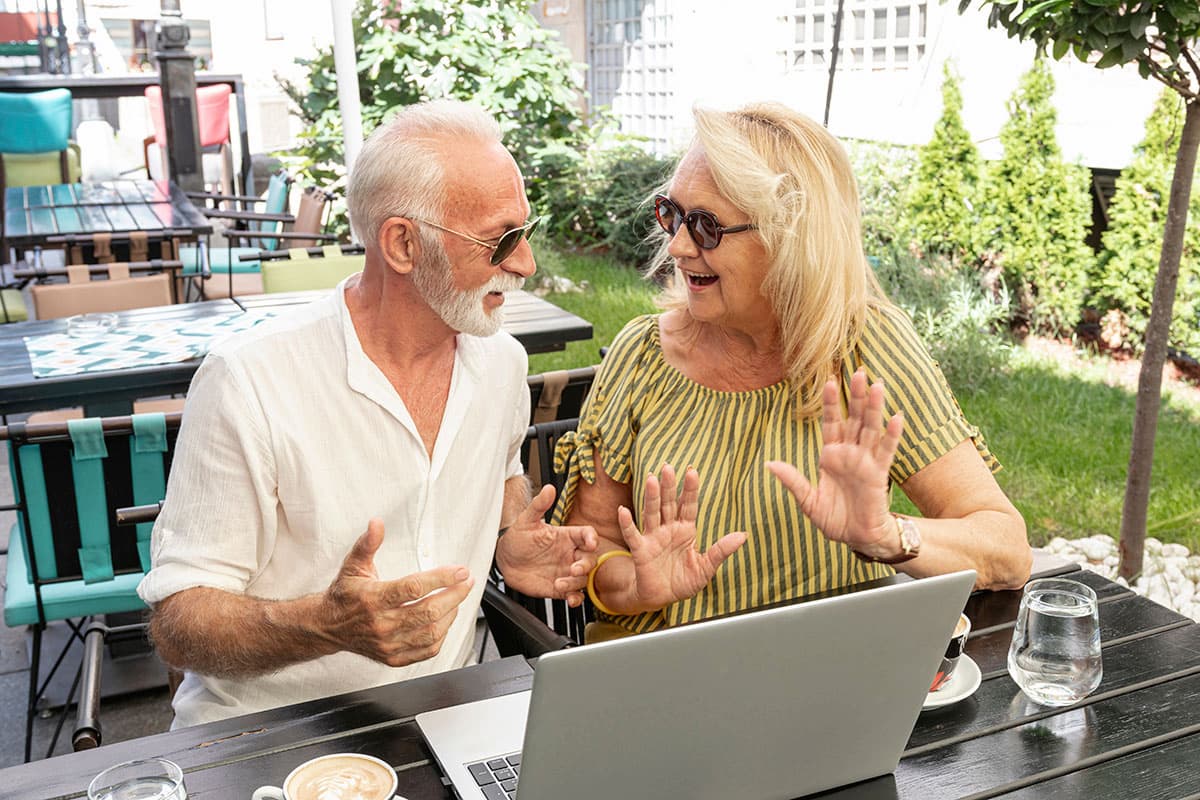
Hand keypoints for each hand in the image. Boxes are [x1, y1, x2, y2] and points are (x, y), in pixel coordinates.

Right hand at [320, 519, 474, 666]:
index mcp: (373, 598)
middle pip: (428, 612)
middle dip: (455, 595)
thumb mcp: (353, 565)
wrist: (327, 627)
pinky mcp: (393, 657)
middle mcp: (381, 623)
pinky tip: (445, 620)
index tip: (460, 571)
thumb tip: (377, 524)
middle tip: (466, 582)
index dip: (441, 578)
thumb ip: (367, 544)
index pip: (413, 588)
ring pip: (431, 633)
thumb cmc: (344, 595)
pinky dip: (442, 636)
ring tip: (457, 598)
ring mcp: (388, 643)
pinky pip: (426, 651)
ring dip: (451, 614)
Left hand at [495, 484, 598, 606]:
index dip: (592, 538)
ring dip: (576, 583)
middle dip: (586, 565)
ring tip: (560, 583)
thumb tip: (549, 488)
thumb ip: (539, 505)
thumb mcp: (527, 520)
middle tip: (573, 569)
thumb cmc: (517, 538)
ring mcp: (565, 571)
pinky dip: (576, 598)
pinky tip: (570, 599)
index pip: (587, 535)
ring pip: (583, 578)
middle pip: (590, 559)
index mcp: (567, 536)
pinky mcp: (559, 588)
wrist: (504, 561)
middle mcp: (569, 554)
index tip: (589, 542)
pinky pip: (574, 594)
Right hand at [617, 464, 746, 610]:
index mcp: (686, 530)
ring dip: (651, 497)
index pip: (688, 505)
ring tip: (652, 479)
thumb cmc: (684, 581)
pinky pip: (633, 535)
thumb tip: (743, 535)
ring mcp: (653, 538)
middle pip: (668, 504)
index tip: (692, 471)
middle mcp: (668, 529)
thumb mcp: (707, 567)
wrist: (663, 598)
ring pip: (652, 513)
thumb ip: (722, 550)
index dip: (690, 489)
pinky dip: (627, 524)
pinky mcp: (641, 551)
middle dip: (669, 486)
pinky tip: (623, 511)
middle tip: (668, 467)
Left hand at [767, 368, 902, 556]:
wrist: (856, 538)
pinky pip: (886, 451)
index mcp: (831, 455)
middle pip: (853, 418)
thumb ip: (792, 480)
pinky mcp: (879, 474)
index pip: (830, 422)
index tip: (828, 380)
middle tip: (858, 371)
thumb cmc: (833, 519)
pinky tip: (896, 418)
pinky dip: (891, 435)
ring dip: (874, 407)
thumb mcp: (807, 500)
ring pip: (870, 428)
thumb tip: (769, 464)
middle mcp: (850, 453)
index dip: (829, 403)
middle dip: (855, 395)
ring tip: (878, 385)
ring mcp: (866, 461)